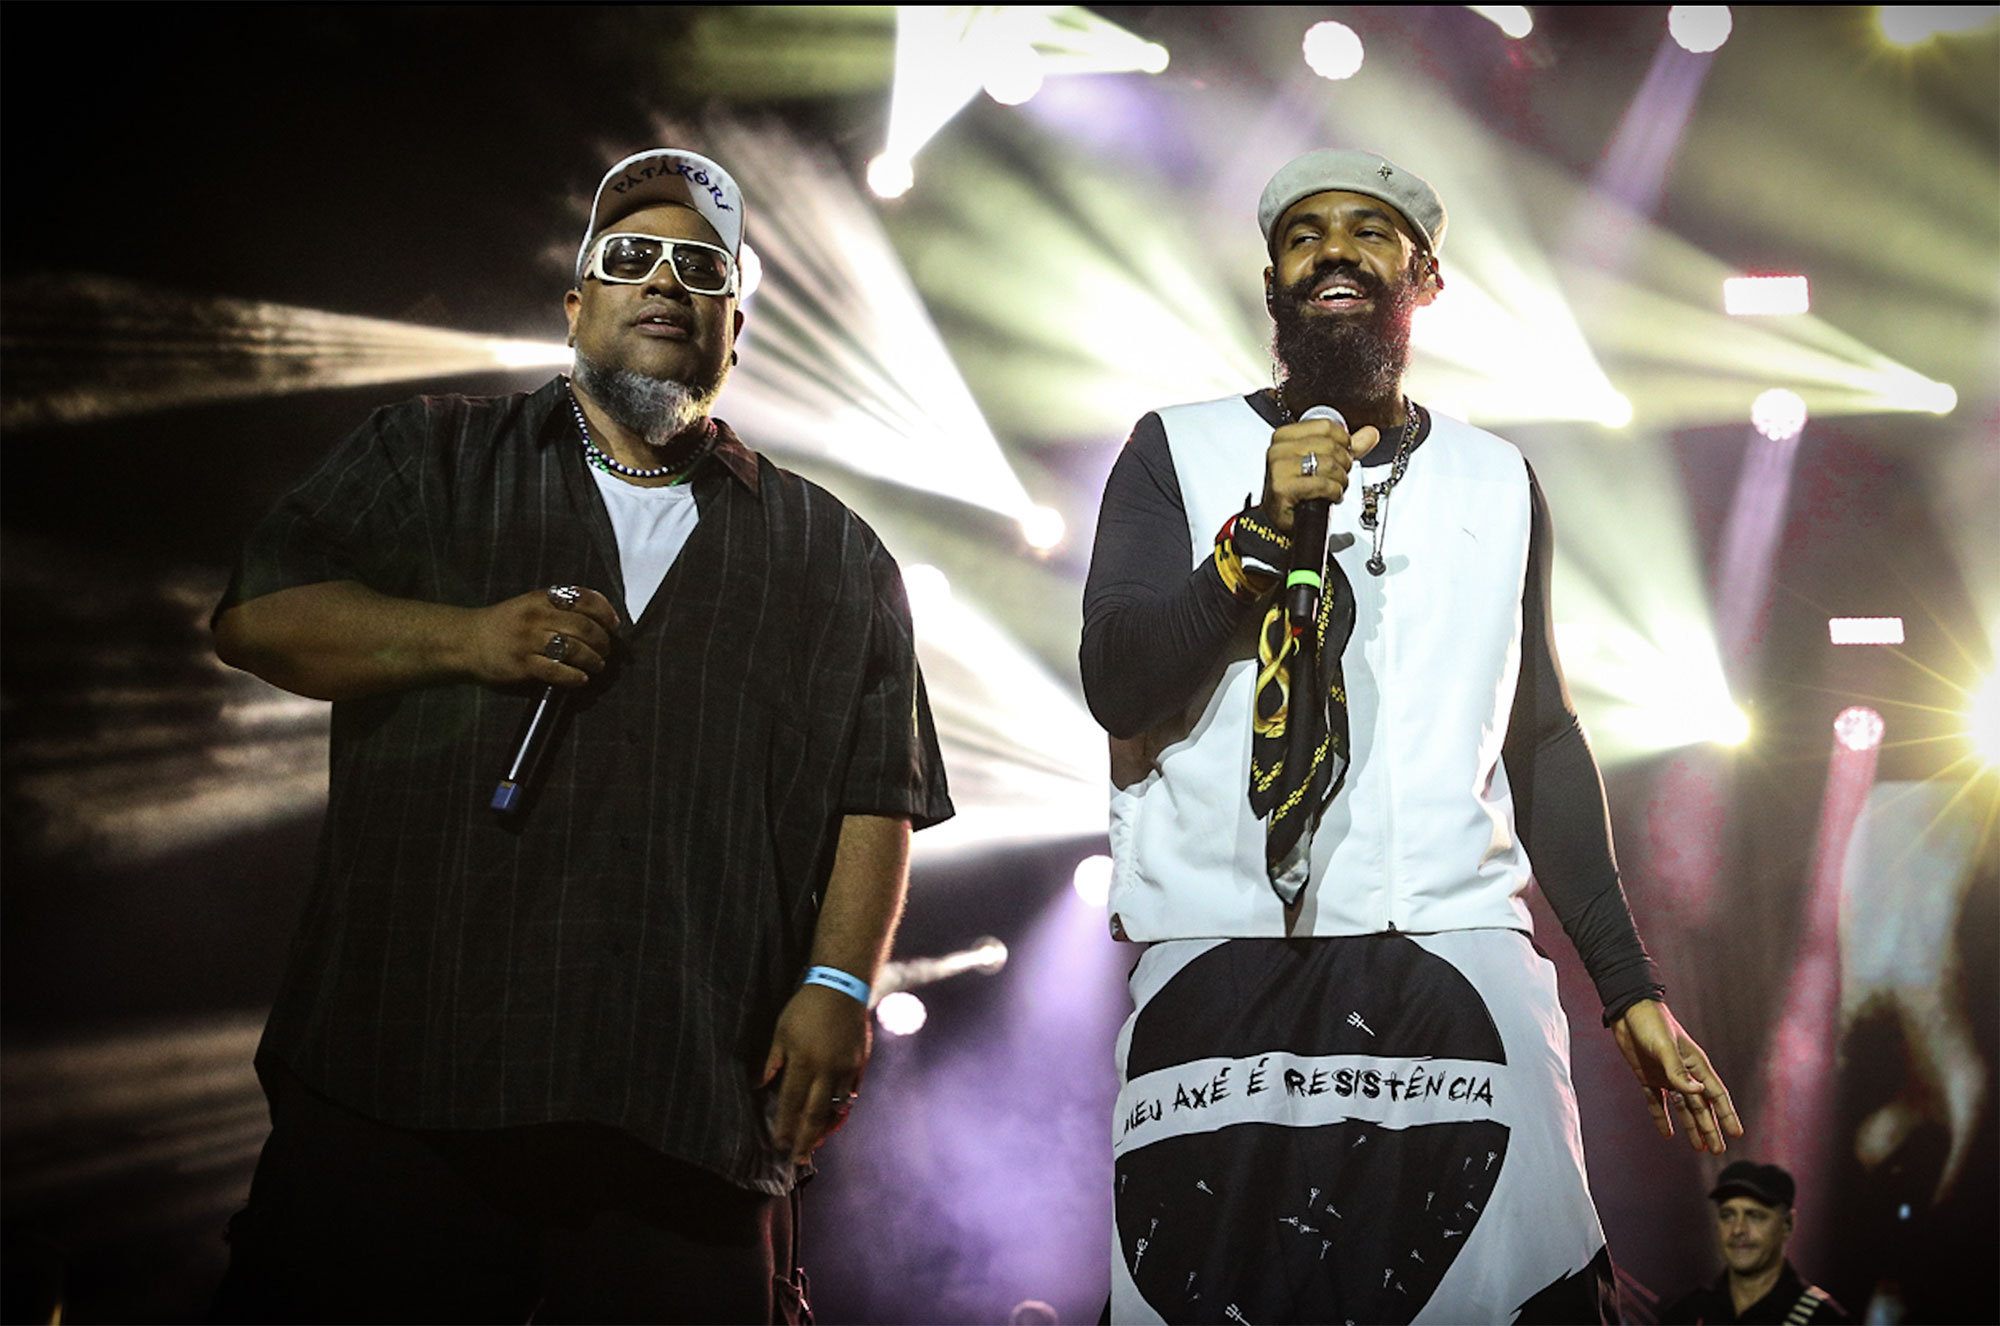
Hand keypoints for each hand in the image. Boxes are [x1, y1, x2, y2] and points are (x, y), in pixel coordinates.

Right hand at [464, 586, 619, 687]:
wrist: (466, 641)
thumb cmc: (504, 624)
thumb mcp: (529, 604)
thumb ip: (558, 607)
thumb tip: (598, 619)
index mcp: (541, 598)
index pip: (582, 598)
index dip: (604, 611)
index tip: (613, 623)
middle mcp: (537, 616)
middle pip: (584, 626)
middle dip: (602, 641)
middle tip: (606, 650)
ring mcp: (528, 640)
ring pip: (574, 648)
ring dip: (593, 660)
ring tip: (596, 666)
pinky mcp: (522, 664)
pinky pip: (557, 670)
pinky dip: (575, 676)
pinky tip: (581, 679)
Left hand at [759, 983, 871, 1165]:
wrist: (843, 988)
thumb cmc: (805, 1008)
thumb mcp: (781, 1032)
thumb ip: (771, 1062)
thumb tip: (757, 1087)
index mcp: (804, 1063)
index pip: (791, 1104)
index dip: (784, 1127)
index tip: (778, 1145)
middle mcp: (827, 1071)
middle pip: (815, 1115)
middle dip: (805, 1140)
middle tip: (797, 1159)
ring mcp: (846, 1070)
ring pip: (836, 1110)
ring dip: (824, 1130)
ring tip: (815, 1145)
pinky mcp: (860, 1065)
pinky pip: (851, 1096)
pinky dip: (842, 1112)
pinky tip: (834, 1122)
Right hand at [1261, 417, 1379, 533]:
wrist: (1285, 518)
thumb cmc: (1300, 490)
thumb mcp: (1324, 462)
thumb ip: (1347, 447)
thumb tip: (1371, 433)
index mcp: (1285, 436)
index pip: (1326, 426)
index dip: (1344, 442)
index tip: (1343, 454)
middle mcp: (1279, 449)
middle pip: (1329, 445)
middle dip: (1343, 463)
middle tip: (1340, 475)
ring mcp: (1279, 468)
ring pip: (1328, 464)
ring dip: (1340, 479)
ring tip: (1335, 486)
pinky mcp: (1282, 488)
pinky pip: (1322, 484)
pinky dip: (1334, 492)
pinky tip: (1331, 496)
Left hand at [1611, 999, 1742, 1153]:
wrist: (1626, 1009)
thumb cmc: (1650, 1022)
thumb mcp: (1664, 1046)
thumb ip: (1678, 1071)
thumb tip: (1697, 1092)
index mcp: (1695, 1064)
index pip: (1716, 1095)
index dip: (1726, 1114)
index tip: (1737, 1134)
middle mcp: (1684, 1072)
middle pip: (1701, 1106)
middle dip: (1710, 1128)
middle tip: (1718, 1151)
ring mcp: (1666, 1075)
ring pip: (1683, 1107)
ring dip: (1692, 1126)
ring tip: (1700, 1147)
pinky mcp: (1647, 1076)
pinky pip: (1657, 1102)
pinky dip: (1663, 1117)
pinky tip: (1668, 1134)